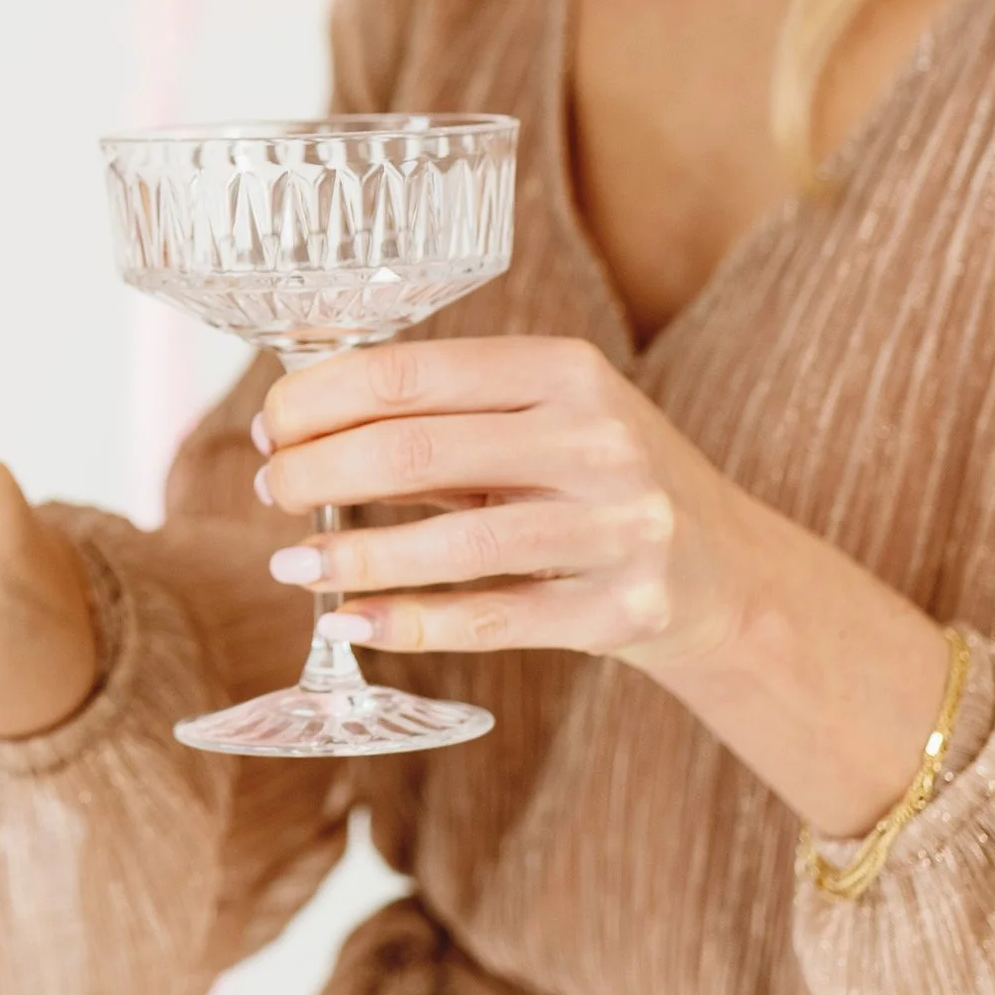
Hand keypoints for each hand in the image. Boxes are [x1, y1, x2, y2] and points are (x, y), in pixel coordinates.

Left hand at [252, 334, 952, 833]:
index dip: (319, 400)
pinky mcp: (623, 609)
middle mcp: (599, 437)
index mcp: (565, 369)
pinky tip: (351, 623)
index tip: (268, 429)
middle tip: (270, 491)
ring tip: (290, 564)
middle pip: (420, 448)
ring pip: (455, 544)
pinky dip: (411, 624)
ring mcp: (619, 526)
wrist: (726, 568)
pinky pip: (495, 620)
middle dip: (320, 470)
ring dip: (354, 557)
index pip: (411, 372)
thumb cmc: (595, 481)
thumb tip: (295, 428)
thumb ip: (437, 418)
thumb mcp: (537, 421)